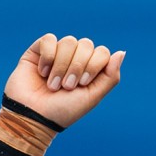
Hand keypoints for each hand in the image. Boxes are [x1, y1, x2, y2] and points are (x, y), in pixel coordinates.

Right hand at [4, 33, 124, 127]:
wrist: (34, 116)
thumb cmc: (64, 110)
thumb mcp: (93, 96)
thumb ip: (110, 76)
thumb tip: (121, 53)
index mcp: (91, 69)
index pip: (101, 52)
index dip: (94, 65)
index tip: (82, 84)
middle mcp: (75, 59)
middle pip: (86, 44)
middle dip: (77, 66)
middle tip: (67, 87)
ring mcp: (57, 53)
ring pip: (69, 41)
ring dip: (61, 65)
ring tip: (53, 84)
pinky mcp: (38, 51)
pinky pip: (49, 39)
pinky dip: (48, 57)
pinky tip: (42, 72)